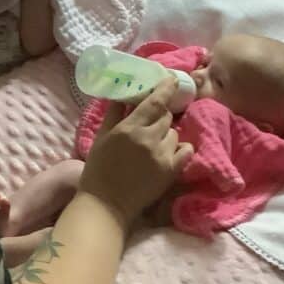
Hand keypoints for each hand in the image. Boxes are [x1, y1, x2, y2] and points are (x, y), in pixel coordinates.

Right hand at [78, 78, 192, 228]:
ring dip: (167, 133)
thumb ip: (113, 115)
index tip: (173, 79)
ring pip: (174, 133)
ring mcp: (162, 155)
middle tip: (151, 122)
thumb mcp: (101, 138)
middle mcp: (148, 138)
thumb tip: (121, 96)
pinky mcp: (171, 171)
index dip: (166, 87)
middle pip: (166, 116)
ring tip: (154, 142)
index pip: (155, 101)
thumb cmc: (98, 170)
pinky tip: (169, 152)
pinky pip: (186, 150)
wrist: (106, 204)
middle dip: (161, 114)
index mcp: (129, 128)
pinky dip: (180, 148)